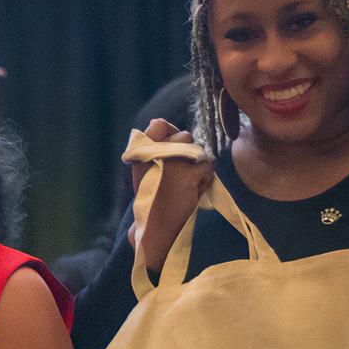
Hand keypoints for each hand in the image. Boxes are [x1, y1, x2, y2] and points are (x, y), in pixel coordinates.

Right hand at [129, 119, 213, 272]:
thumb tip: (157, 120)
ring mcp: (173, 160)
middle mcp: (155, 151)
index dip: (170, 133)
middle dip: (188, 153)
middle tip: (178, 176)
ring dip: (198, 168)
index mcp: (140, 152)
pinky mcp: (189, 172)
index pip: (159, 125)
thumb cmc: (150, 201)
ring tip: (185, 186)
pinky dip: (204, 180)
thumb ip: (153, 146)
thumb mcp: (144, 170)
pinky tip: (192, 192)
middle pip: (185, 136)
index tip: (171, 151)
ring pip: (200, 152)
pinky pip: (207, 167)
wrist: (154, 228)